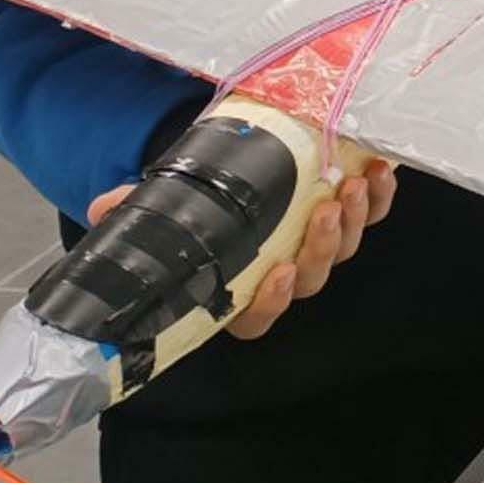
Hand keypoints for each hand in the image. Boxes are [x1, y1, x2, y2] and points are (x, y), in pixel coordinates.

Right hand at [92, 160, 399, 339]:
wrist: (234, 164)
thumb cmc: (195, 200)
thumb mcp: (162, 204)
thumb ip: (138, 211)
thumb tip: (104, 207)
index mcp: (236, 288)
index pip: (255, 318)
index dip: (269, 303)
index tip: (275, 272)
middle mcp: (281, 274)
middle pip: (310, 279)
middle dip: (322, 246)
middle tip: (327, 209)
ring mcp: (318, 245)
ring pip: (342, 248)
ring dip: (353, 219)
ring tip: (352, 184)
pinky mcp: (349, 215)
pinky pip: (371, 215)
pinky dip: (378, 197)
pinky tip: (379, 172)